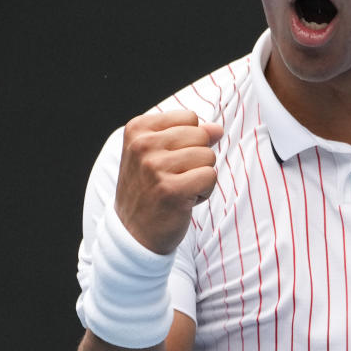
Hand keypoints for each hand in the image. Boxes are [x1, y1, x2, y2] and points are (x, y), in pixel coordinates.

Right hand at [114, 110, 223, 254]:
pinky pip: (210, 176)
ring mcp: (155, 167)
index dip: (189, 140)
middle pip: (201, 135)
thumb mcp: (161, 154)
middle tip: (174, 178)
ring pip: (208, 156)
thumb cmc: (151, 189)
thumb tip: (217, 129)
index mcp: (137, 129)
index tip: (168, 160)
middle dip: (197, 158)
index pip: (189, 118)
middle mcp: (143, 145)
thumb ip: (189, 135)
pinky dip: (204, 191)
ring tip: (179, 189)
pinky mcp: (171, 190)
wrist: (133, 232)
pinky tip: (185, 200)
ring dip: (200, 176)